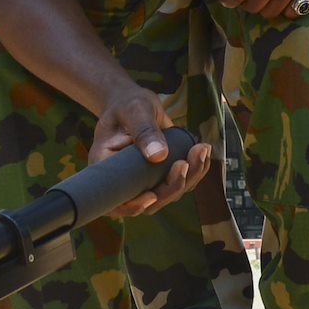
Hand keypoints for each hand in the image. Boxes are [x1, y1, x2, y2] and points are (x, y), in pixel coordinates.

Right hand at [90, 85, 211, 216]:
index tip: (152, 195)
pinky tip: (201, 152)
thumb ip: (144, 131)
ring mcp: (143, 179)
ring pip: (168, 194)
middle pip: (148, 202)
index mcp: (106, 166)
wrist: (134, 102)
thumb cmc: (127, 104)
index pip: (116, 199)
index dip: (133, 205)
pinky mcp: (160, 175)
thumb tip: (158, 156)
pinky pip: (179, 182)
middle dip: (172, 187)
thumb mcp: (134, 110)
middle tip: (185, 162)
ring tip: (200, 151)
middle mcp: (124, 179)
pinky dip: (195, 171)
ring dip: (189, 178)